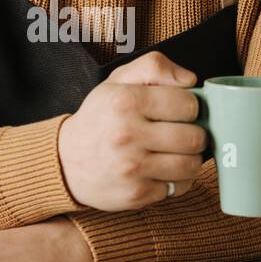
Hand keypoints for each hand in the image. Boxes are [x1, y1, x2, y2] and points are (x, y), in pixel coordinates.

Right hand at [57, 51, 207, 210]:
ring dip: (189, 159)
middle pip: (194, 137)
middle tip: (182, 133)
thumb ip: (155, 67)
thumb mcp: (118, 81)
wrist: (65, 162)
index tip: (179, 111)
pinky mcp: (136, 194)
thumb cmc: (100, 118)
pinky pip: (179, 187)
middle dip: (195, 134)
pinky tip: (162, 170)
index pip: (189, 105)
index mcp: (126, 101)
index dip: (190, 107)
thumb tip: (191, 80)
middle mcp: (128, 135)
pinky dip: (177, 180)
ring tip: (175, 152)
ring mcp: (132, 168)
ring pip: (191, 165)